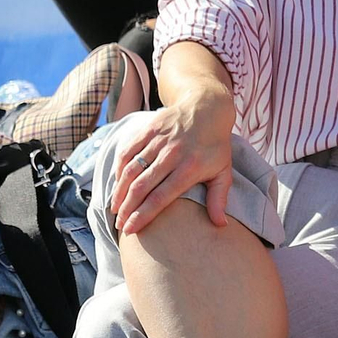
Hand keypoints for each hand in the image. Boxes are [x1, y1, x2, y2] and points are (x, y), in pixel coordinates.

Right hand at [109, 95, 235, 234]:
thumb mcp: (224, 171)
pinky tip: (117, 183)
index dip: (143, 215)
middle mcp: (172, 155)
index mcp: (190, 168)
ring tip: (114, 208)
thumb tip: (221, 226)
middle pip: (142, 186)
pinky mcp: (148, 130)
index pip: (161, 197)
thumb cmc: (216, 145)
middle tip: (119, 224)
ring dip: (119, 191)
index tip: (130, 229)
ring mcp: (159, 141)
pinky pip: (127, 152)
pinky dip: (119, 169)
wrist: (208, 108)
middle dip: (127, 209)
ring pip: (131, 170)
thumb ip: (219, 198)